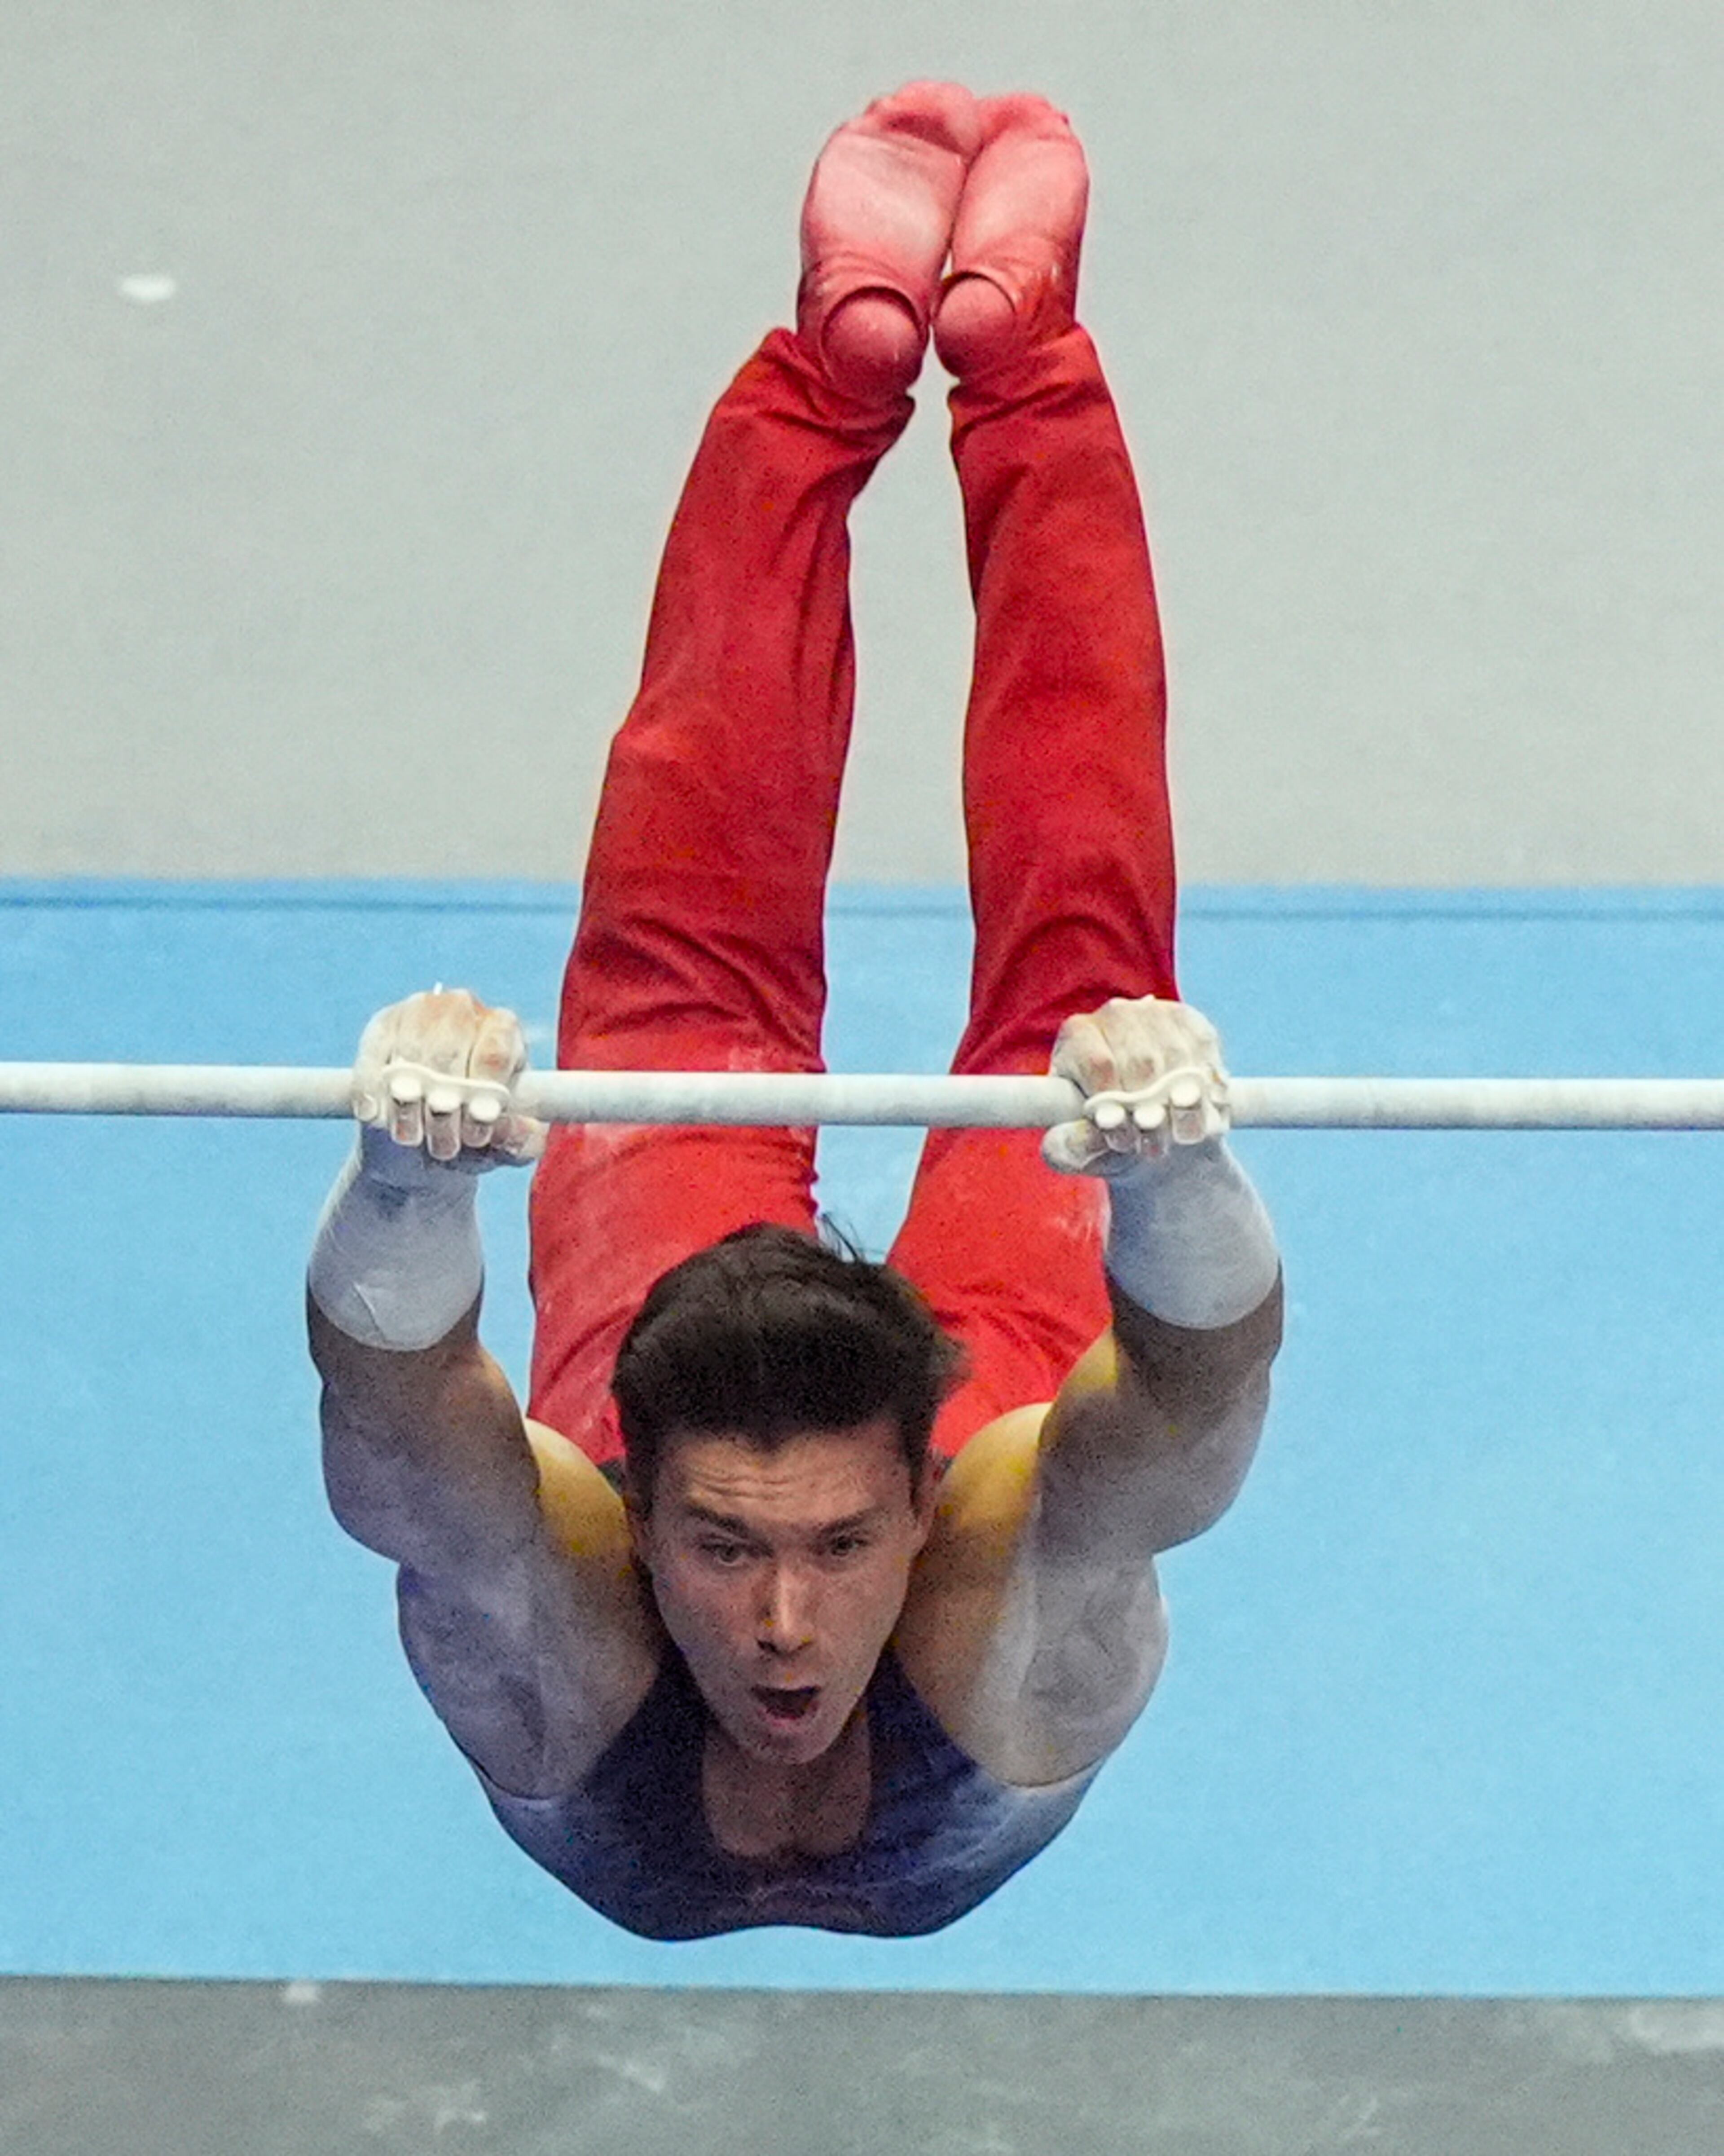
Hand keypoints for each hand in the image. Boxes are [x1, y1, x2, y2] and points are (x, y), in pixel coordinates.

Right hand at [351, 988, 545, 1175]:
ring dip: (409, 1107)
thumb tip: (515, 1129)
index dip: (483, 1092)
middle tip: (445, 1148)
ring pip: (410, 1058)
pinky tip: (376, 1117)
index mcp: (504, 1028)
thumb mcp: (502, 1140)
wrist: (427, 1131)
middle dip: (445, 1111)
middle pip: (449, 1056)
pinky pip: (373, 1056)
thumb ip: (518, 1139)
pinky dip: (372, 1090)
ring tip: (413, 1138)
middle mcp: (463, 1009)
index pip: (494, 1053)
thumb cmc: (474, 1128)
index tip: (475, 1129)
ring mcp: (420, 1011)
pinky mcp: (383, 1025)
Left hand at [1042, 994, 1229, 1175]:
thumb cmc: (1105, 1138)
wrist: (1150, 1134)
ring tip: (1174, 1135)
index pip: (1100, 1063)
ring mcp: (1159, 1013)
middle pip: (1143, 1061)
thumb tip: (1095, 1129)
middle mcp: (1116, 1014)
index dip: (1115, 1101)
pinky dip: (1207, 1092)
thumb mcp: (1078, 1151)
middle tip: (1152, 1143)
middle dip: (1151, 1109)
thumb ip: (1071, 1147)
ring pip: (1180, 1060)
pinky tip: (1199, 1114)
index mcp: (1077, 1036)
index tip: (1122, 1135)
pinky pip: (1208, 1058)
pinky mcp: (1196, 1025)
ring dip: (1182, 1105)